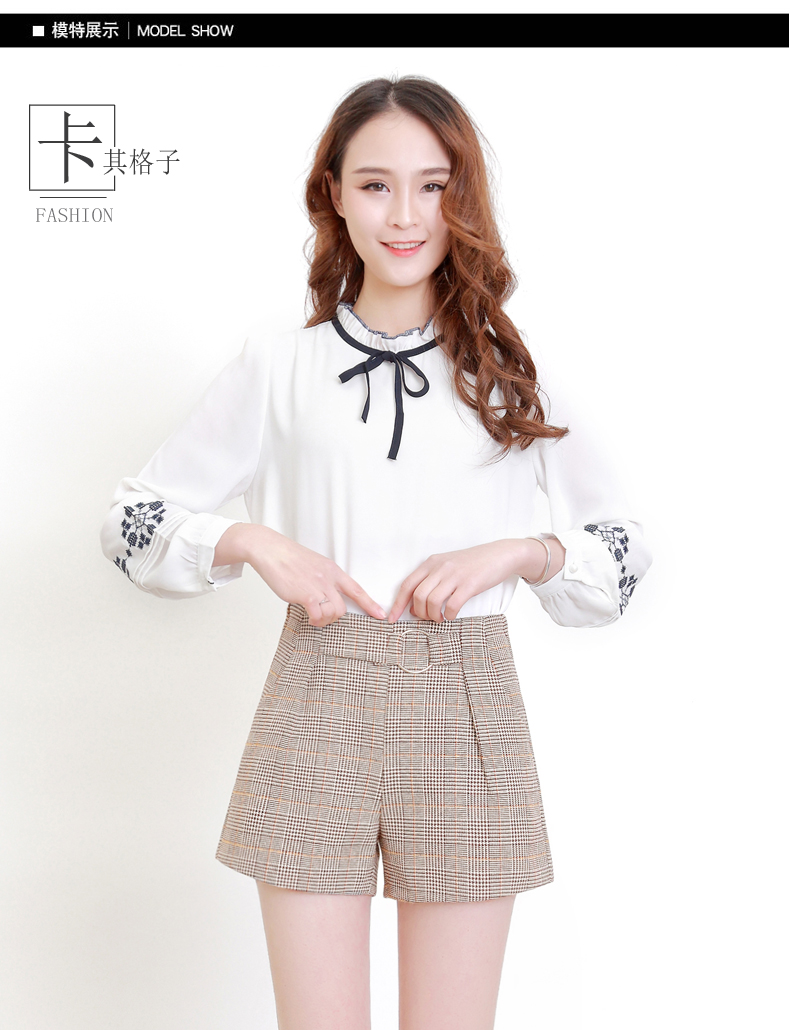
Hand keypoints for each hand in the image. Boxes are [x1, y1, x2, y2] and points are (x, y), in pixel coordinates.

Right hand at [214, 523, 386, 626]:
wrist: (270, 549)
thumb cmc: (286, 558)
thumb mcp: (312, 565)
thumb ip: (322, 579)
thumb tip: (323, 596)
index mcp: (332, 570)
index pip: (356, 589)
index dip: (370, 603)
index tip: (380, 614)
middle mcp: (328, 578)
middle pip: (343, 607)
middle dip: (334, 617)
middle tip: (321, 616)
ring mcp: (318, 585)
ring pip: (333, 613)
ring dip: (323, 620)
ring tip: (313, 616)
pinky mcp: (306, 594)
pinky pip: (319, 614)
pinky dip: (315, 620)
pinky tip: (309, 617)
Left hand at [387, 539, 535, 623]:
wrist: (500, 554)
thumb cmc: (473, 564)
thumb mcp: (448, 565)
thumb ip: (431, 580)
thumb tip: (415, 605)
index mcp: (432, 562)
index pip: (407, 584)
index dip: (397, 604)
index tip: (392, 619)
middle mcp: (440, 567)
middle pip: (417, 596)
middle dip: (419, 613)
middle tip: (427, 618)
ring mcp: (455, 575)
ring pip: (431, 602)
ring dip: (433, 616)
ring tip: (440, 618)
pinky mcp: (470, 584)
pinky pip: (451, 605)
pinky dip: (449, 615)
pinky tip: (451, 616)